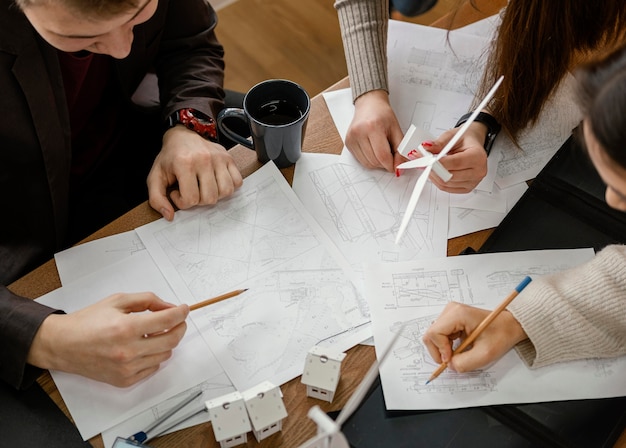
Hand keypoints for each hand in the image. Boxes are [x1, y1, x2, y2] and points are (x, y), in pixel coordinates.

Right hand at [27, 292, 188, 386]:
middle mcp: (128, 351)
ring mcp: (127, 368)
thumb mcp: (117, 301)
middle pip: (171, 340)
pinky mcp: (124, 380)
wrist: (63, 345)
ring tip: (155, 332)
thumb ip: (147, 300)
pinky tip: (144, 346)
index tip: (184, 309)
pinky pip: (152, 367)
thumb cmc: (87, 322)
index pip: (167, 321)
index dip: (180, 313)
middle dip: (179, 328)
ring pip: (164, 355)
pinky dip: (154, 355)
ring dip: (166, 341)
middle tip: (177, 321)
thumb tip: (169, 306)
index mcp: (126, 328)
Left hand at [147, 126, 242, 219]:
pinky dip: (229, 187)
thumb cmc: (170, 157)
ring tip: (205, 188)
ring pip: (226, 192)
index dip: (182, 202)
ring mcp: (219, 158)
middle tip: (191, 190)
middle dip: (199, 200)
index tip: (177, 192)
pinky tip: (217, 183)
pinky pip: (237, 182)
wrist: (184, 134)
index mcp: (184, 163)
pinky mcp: (229, 158)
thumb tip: (170, 216)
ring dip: (215, 195)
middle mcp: (204, 159)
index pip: (191, 199)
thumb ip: (156, 199)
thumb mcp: (155, 176)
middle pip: (210, 198)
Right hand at [345, 90, 405, 171]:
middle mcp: (359, 133)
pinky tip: (373, 149)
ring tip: (381, 150)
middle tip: (390, 155)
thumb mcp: (396, 129)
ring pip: (367, 163)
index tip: (396, 166)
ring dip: (376, 162)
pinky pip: (361, 160)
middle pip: (374, 161)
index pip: (382, 155)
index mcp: (372, 127)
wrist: (369, 104)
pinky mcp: (348, 143)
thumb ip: (400, 149)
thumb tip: (399, 166)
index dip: (391, 165)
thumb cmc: (382, 114)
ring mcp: (351, 138)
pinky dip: (369, 159)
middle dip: (384, 163)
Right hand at [422, 302, 526, 372]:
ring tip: (458, 353)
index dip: (440, 350)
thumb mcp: (484, 354)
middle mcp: (451, 310)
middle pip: (431, 334)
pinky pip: (440, 334)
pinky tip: (458, 348)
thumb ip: (464, 363)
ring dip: (443, 348)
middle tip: (453, 360)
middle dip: (439, 351)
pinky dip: (446, 345)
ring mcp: (450, 313)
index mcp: (457, 314)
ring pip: (434, 335)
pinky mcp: (451, 318)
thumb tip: (450, 366)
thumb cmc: (501, 334)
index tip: (451, 360)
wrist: (510, 325)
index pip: (434, 334)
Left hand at [425, 122, 489, 192]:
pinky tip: (434, 172)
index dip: (436, 163)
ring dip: (433, 175)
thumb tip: (426, 147)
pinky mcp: (466, 188)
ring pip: (445, 184)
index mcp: (478, 157)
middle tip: (422, 161)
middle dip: (432, 169)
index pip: (454, 163)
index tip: (425, 159)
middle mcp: (478, 171)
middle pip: (449, 176)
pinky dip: (437, 181)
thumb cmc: (466, 140)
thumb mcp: (452, 135)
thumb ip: (439, 143)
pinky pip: (446, 188)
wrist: (473, 145)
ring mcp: (473, 182)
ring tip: (428, 165)